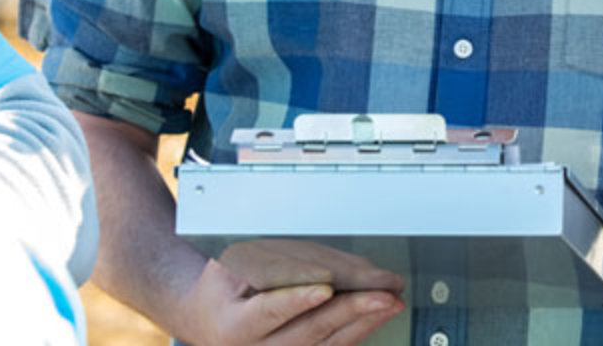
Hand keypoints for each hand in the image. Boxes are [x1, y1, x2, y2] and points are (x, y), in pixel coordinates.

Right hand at [180, 240, 404, 344]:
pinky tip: (378, 314)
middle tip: (381, 294)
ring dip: (365, 322)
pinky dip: (360, 330)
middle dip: (349, 311)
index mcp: (233, 326)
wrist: (211, 321)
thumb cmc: (225, 288)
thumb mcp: (236, 268)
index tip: (324, 288)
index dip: (297, 300)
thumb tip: (328, 270)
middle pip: (308, 333)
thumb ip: (279, 268)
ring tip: (391, 300)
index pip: (267, 312)